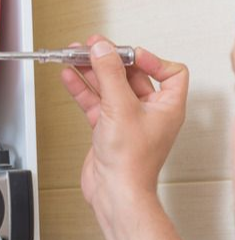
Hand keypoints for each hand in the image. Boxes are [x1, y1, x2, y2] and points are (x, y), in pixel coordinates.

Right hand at [61, 36, 188, 218]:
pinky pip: (95, 102)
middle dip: (111, 61)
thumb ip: (110, 75)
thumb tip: (103, 49)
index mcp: (167, 106)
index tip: (128, 53)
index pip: (170, 72)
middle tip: (92, 47)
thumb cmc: (131, 163)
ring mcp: (126, 120)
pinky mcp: (107, 128)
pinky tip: (70, 77)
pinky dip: (82, 89)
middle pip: (131, 76)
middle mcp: (149, 112)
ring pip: (109, 87)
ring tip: (75, 57)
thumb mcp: (120, 108)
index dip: (150, 59)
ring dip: (92, 72)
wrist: (115, 192)